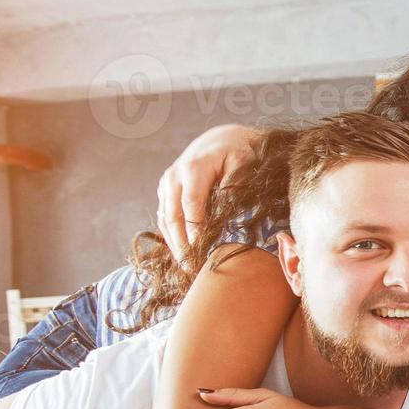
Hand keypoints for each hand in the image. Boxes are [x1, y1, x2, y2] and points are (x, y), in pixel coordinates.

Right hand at [156, 124, 261, 267]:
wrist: (221, 140)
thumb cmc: (239, 152)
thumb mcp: (243, 162)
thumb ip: (234, 183)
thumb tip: (225, 208)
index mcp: (193, 168)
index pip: (191, 204)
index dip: (194, 229)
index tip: (201, 251)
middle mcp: (174, 176)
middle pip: (173, 215)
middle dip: (181, 244)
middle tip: (191, 268)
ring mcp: (167, 184)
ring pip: (165, 219)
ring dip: (174, 244)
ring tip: (187, 267)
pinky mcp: (166, 192)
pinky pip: (165, 217)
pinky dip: (171, 236)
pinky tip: (183, 254)